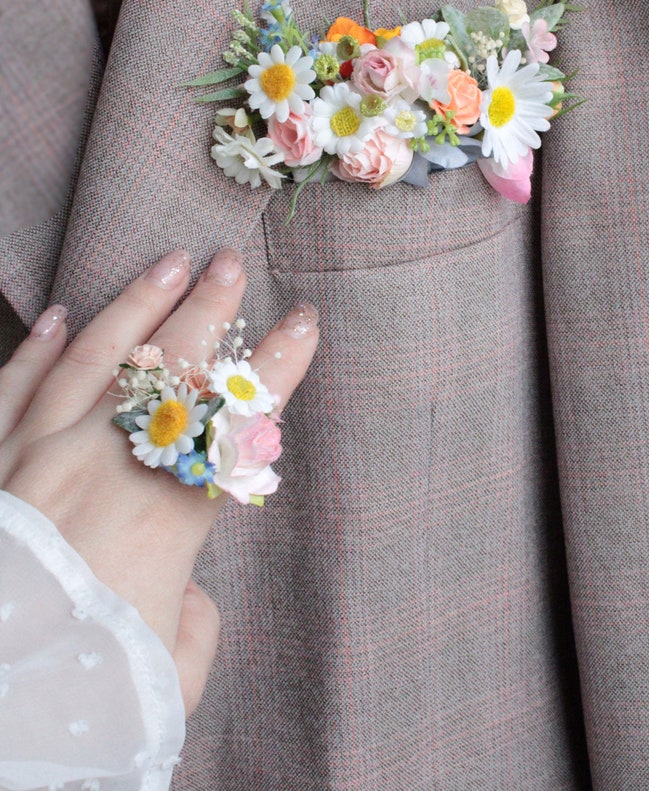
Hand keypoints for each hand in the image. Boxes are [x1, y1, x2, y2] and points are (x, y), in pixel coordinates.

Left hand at [0, 247, 317, 714]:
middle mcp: (99, 468)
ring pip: (93, 357)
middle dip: (208, 312)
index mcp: (161, 517)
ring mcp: (32, 458)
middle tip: (231, 264)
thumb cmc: (82, 700)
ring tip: (166, 263)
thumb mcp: (172, 673)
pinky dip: (37, 348)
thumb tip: (181, 591)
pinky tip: (58, 314)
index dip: (277, 368)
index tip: (305, 321)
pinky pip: (11, 389)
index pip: (236, 421)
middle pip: (168, 369)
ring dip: (134, 305)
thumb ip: (192, 618)